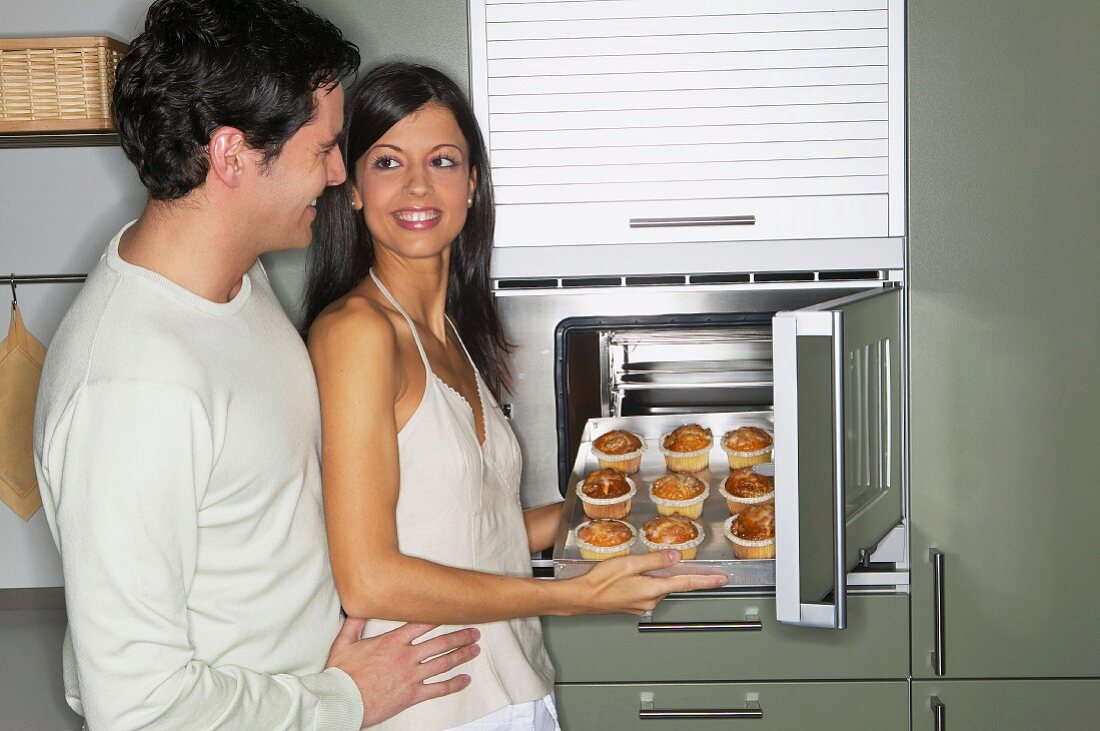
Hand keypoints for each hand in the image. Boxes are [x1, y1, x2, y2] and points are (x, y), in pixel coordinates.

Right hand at [325, 618, 479, 726]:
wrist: (340, 700)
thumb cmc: (340, 674)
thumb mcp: (344, 642)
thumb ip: (355, 622)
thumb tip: (359, 604)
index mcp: (392, 642)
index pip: (423, 623)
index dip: (441, 616)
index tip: (454, 611)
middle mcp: (406, 656)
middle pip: (440, 643)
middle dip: (460, 636)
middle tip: (474, 631)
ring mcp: (411, 676)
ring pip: (443, 663)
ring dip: (462, 655)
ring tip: (474, 649)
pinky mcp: (412, 695)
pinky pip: (439, 689)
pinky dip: (454, 684)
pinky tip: (465, 680)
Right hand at [570, 550, 728, 615]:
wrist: (581, 597)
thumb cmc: (600, 581)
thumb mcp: (629, 563)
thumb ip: (654, 560)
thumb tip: (675, 557)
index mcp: (653, 589)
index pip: (686, 584)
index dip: (706, 580)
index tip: (721, 579)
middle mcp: (650, 601)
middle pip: (670, 583)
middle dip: (666, 571)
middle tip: (649, 561)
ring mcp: (641, 605)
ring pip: (656, 587)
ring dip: (651, 576)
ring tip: (629, 567)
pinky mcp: (632, 606)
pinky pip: (645, 591)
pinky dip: (642, 582)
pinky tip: (627, 576)